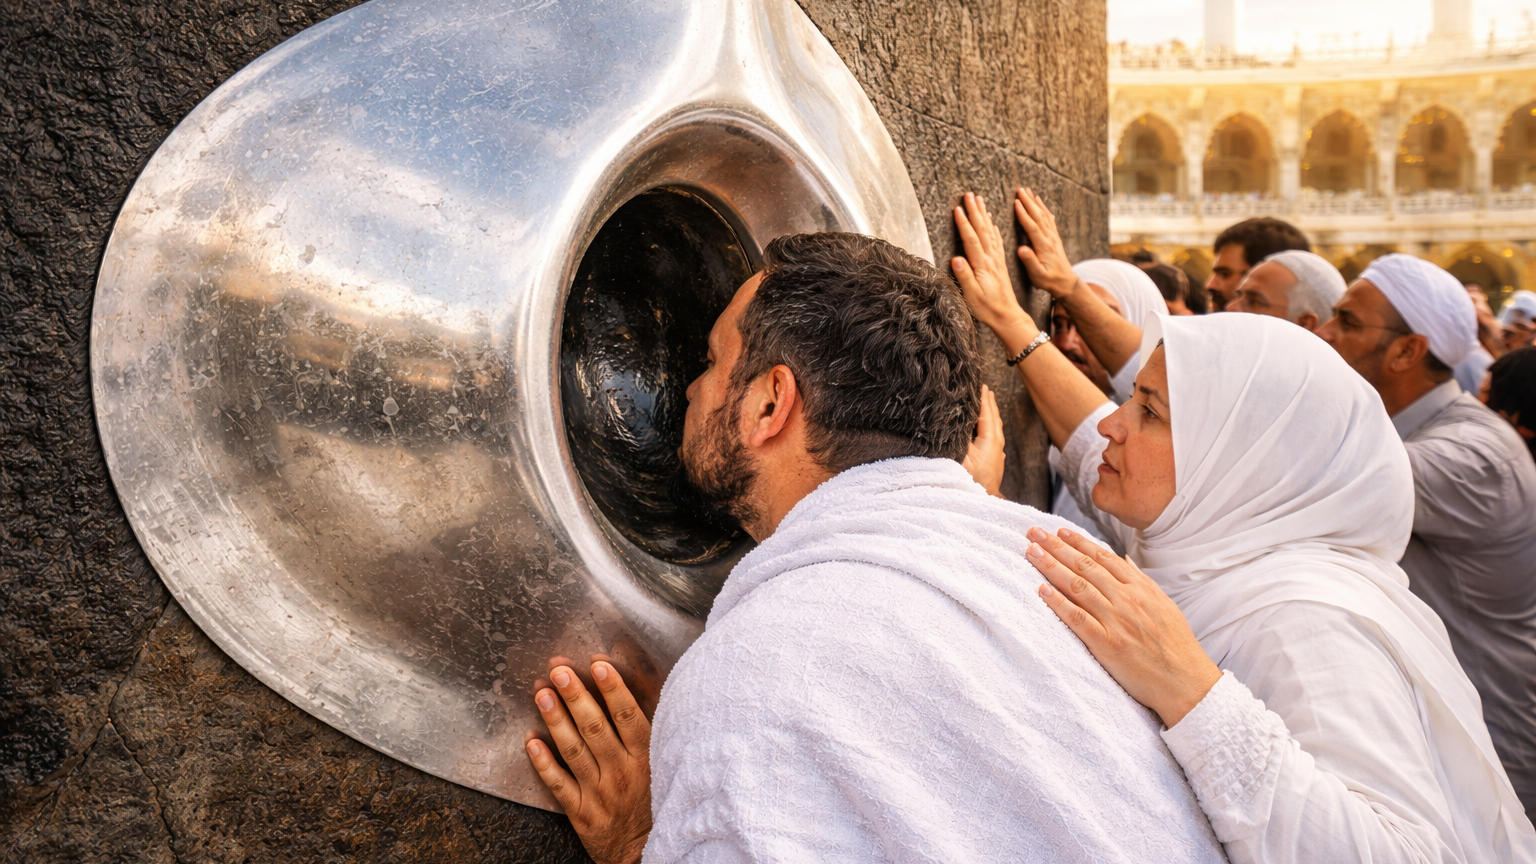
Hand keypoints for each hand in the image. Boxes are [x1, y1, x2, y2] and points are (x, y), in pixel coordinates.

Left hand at [526, 660, 651, 863]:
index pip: (629, 717)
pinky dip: (544, 763)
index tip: (598, 666)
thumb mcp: (659, 765)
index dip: (613, 689)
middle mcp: (622, 773)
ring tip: (543, 694)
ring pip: (575, 751)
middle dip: (576, 697)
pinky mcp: (582, 812)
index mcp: (645, 758)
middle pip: (596, 728)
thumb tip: (625, 692)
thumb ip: (644, 733)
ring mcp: (600, 793)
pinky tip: (531, 741)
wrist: (643, 851)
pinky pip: (559, 784)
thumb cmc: (651, 800)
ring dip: (557, 721)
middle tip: (559, 672)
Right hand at [952, 192, 1034, 338]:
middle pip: (982, 230)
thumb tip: (956, 258)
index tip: (957, 208)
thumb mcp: (972, 296)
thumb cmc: (987, 308)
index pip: (972, 239)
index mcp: (983, 265)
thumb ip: (965, 276)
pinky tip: (992, 221)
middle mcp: (991, 258)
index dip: (964, 223)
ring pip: (991, 231)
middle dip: (975, 211)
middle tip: (969, 194)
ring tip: (979, 200)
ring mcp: (997, 259)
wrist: (1007, 316)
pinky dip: (994, 228)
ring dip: (984, 214)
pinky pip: (997, 240)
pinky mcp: (1000, 263)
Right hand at [962, 384, 1005, 496]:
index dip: (983, 398)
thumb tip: (955, 420)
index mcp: (990, 438)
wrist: (984, 498)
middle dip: (989, 401)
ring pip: (995, 425)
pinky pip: (994, 433)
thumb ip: (960, 437)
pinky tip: (986, 425)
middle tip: (984, 388)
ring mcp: (998, 450)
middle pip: (994, 416)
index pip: (986, 412)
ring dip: (991, 412)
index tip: (980, 385)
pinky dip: (990, 423)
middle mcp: (997, 442)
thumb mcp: (962, 456)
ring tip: (987, 401)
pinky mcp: (995, 457)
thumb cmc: (972, 479)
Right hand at [1013, 188, 1083, 299]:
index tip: (1016, 202)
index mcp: (1043, 246)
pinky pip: (1049, 219)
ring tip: (1029, 191)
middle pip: (1038, 216)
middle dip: (1029, 202)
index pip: (1032, 226)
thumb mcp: (1038, 275)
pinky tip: (1041, 203)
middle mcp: (1049, 238)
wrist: (1066, 283)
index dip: (1024, 214)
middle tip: (1020, 189)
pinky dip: (1044, 209)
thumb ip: (1030, 262)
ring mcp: (1053, 237)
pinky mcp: (1055, 238)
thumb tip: (1021, 249)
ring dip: (1036, 202)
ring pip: (1044, 215)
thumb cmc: (1049, 280)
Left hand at [1026, 526, 1220, 727]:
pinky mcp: (1107, 644)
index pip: (1103, 557)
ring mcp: (1116, 620)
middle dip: (1057, 546)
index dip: (1078, 542)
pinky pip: (1078, 619)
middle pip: (1085, 566)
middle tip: (1033, 533)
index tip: (1058, 530)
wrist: (1186, 682)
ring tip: (1031, 553)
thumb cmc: (1176, 645)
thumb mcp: (1164, 604)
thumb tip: (1123, 559)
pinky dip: (1058, 603)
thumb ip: (1141, 580)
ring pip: (1078, 586)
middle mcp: (1127, 599)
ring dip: (1052, 567)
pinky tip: (1042, 590)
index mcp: (1140, 588)